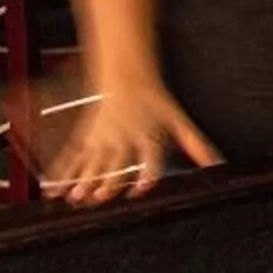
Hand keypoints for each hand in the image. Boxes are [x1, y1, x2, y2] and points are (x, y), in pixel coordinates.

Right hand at [44, 75, 220, 206]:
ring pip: (92, 161)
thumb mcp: (179, 120)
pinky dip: (62, 172)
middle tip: (99, 196)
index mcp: (148, 135)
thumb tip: (218, 164)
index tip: (142, 187)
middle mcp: (124, 137)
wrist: (126, 74)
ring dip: (82, 180)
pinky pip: (73, 156)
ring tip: (75, 197)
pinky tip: (53, 190)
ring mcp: (103, 137)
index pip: (150, 156)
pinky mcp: (88, 136)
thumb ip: (198, 144)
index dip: (147, 173)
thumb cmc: (155, 101)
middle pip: (116, 162)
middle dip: (107, 180)